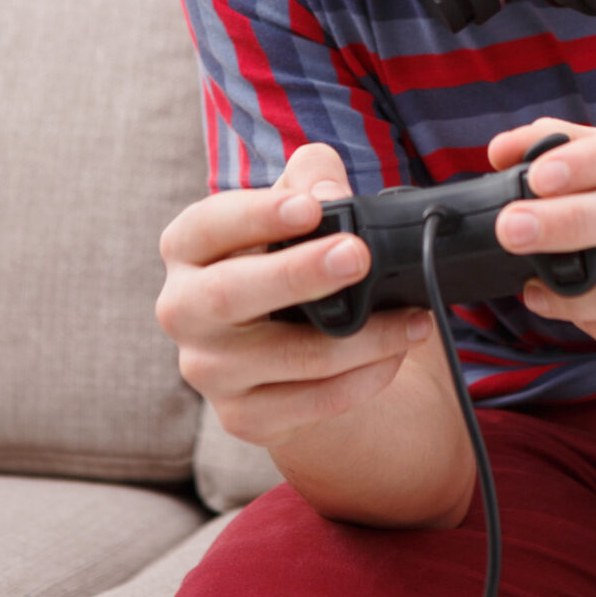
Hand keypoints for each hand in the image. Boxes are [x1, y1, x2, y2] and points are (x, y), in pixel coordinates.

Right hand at [154, 141, 436, 448]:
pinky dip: (362, 379)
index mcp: (187, 250)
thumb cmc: (285, 258)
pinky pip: (310, 403)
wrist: (286, 345)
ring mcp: (209, 370)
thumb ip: (311, 179)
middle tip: (357, 255)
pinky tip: (396, 353)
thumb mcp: (296, 208)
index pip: (205, 227)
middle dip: (298, 275)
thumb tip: (329, 196)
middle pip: (229, 296)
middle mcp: (183, 311)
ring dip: (360, 338)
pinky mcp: (242, 417)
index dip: (254, 216)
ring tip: (411, 318)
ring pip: (286, 357)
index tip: (309, 208)